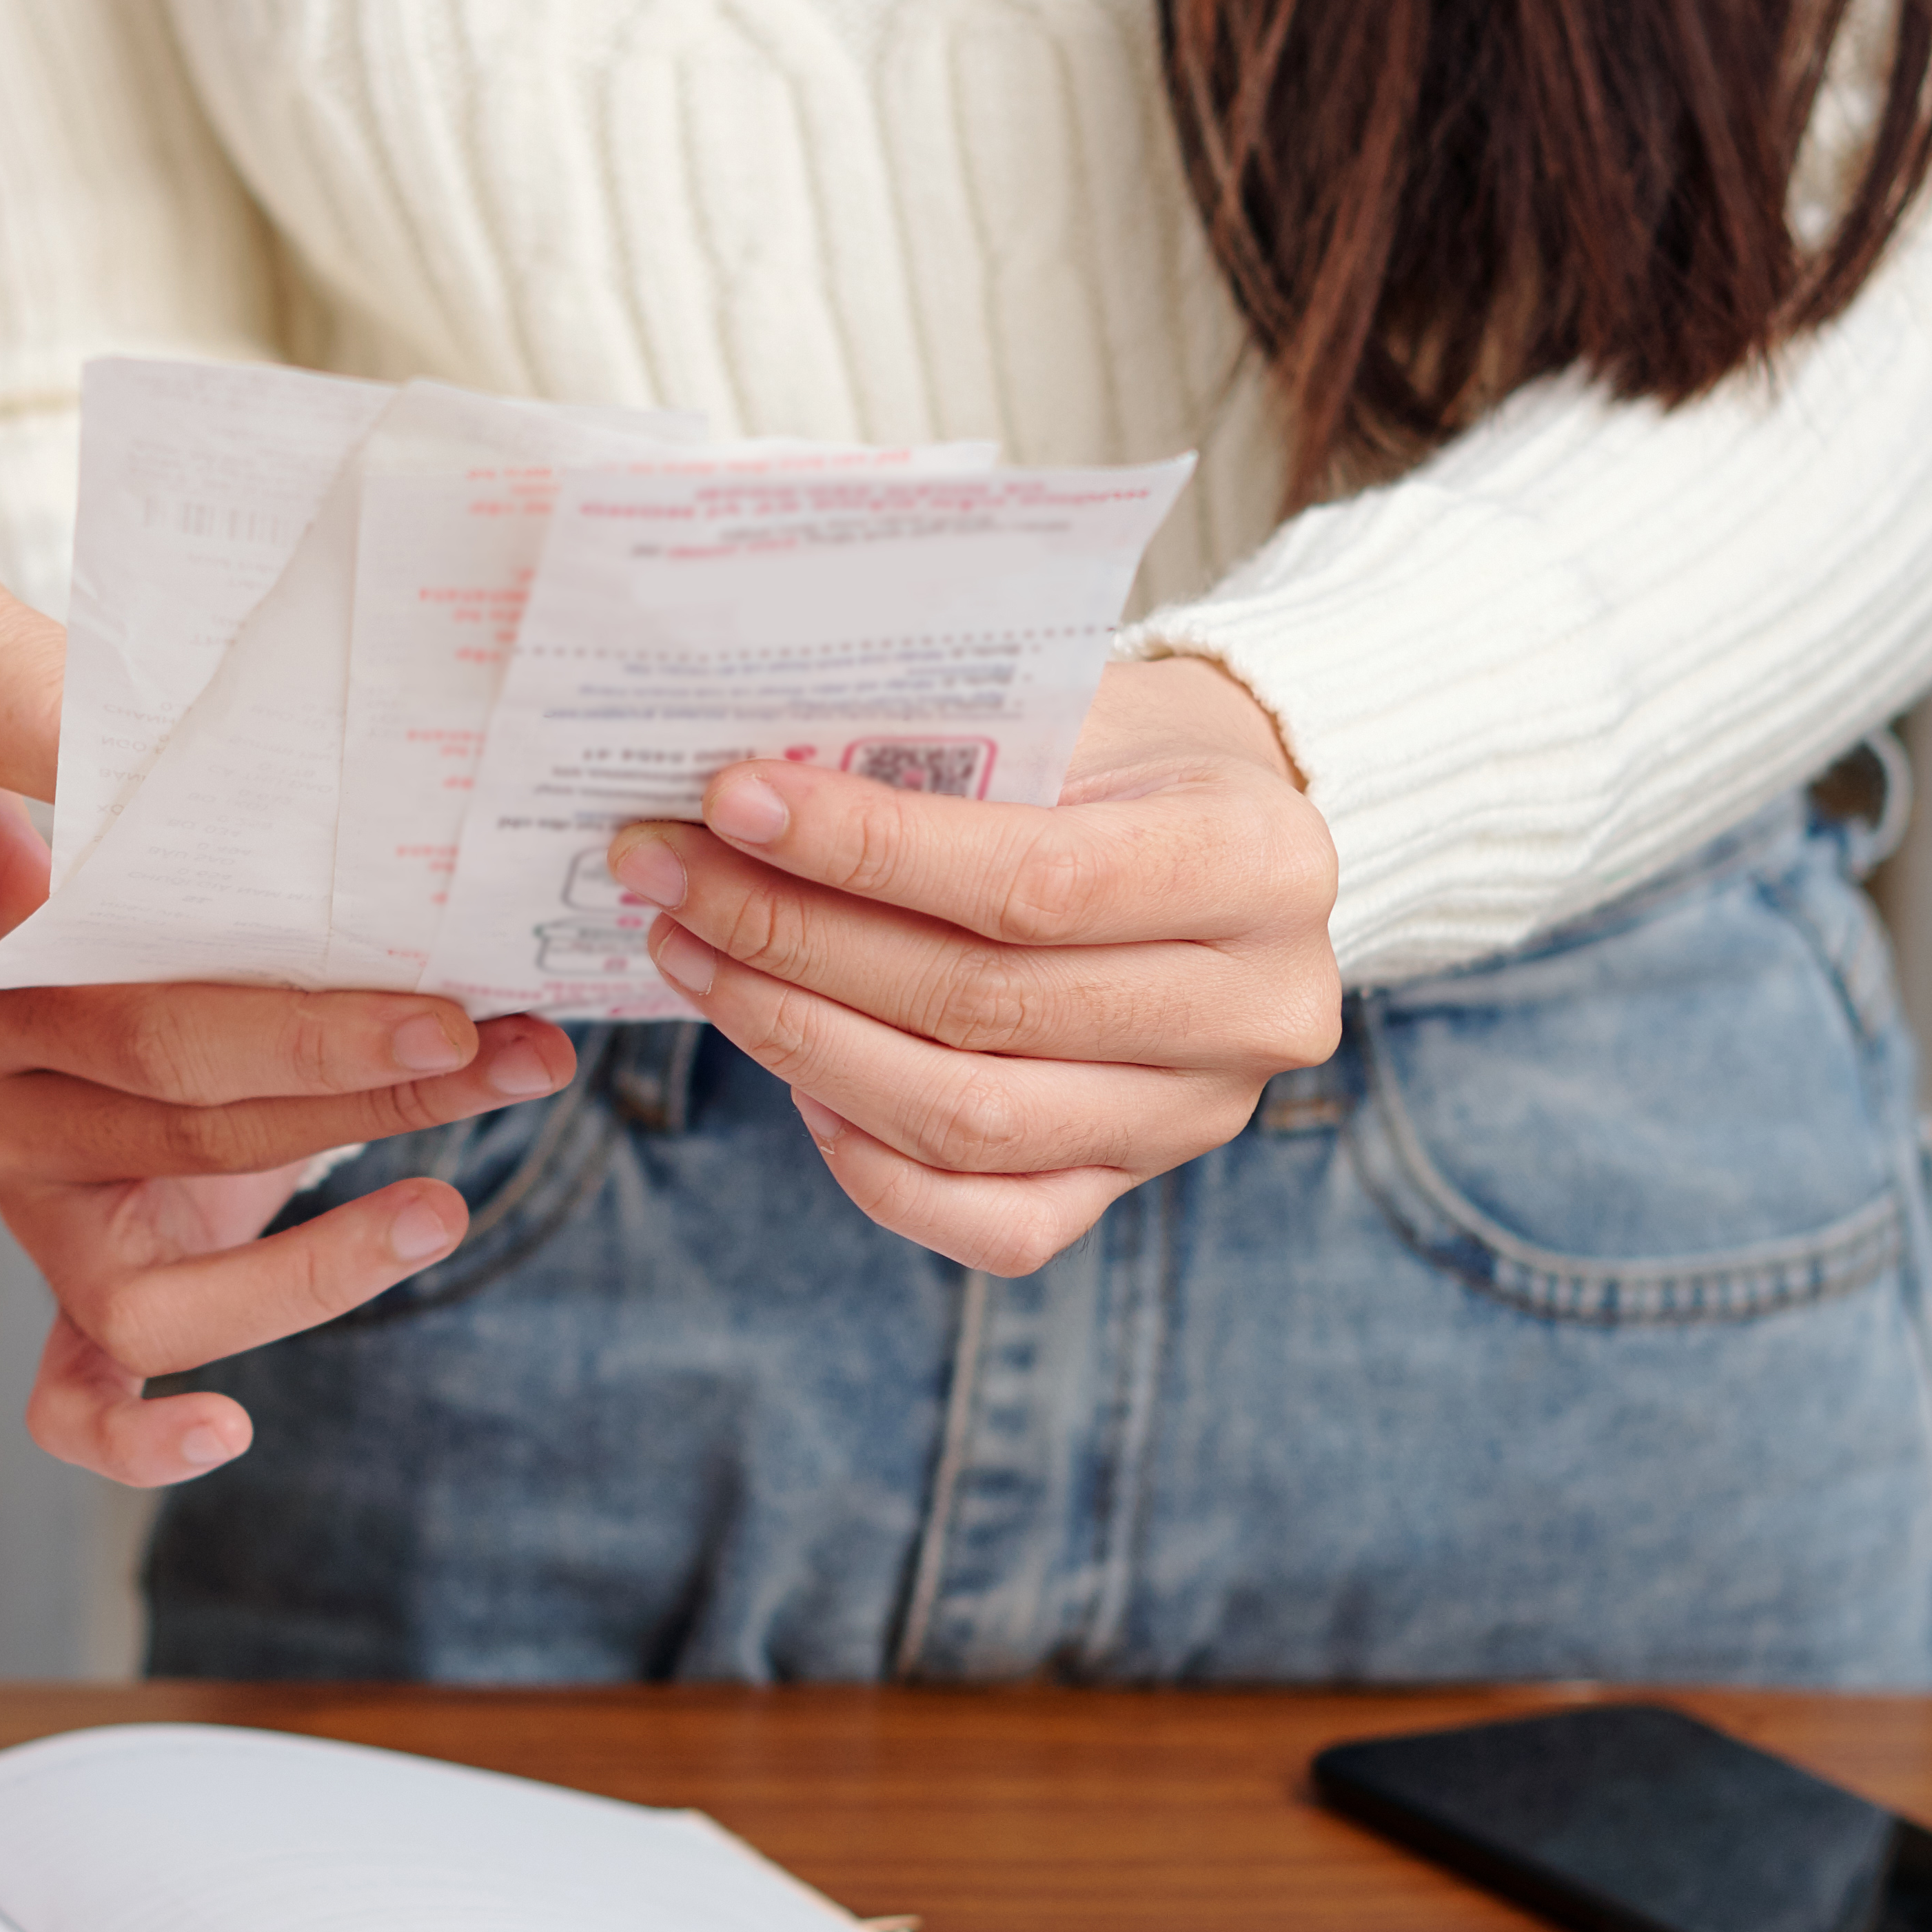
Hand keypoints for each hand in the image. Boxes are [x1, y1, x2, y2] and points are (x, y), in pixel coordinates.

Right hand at [0, 792, 576, 1484]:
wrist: (116, 1020)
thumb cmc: (169, 948)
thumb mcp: (186, 896)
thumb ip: (227, 871)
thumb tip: (403, 855)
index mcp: (8, 993)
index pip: (155, 1025)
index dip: (308, 1029)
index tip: (452, 1017)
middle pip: (183, 1132)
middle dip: (364, 1104)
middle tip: (498, 1070)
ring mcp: (29, 1227)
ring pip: (148, 1291)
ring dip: (313, 1268)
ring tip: (441, 1212)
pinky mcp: (60, 1315)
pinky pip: (69, 1409)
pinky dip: (137, 1441)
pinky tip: (227, 1433)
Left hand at [608, 653, 1337, 1274]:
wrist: (1228, 834)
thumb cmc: (1131, 753)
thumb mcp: (1079, 709)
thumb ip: (956, 752)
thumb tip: (756, 795)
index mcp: (1261, 862)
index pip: (1033, 880)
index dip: (868, 851)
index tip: (731, 804)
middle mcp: (1255, 1007)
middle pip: (980, 1004)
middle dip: (796, 941)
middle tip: (670, 881)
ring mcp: (1197, 1114)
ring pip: (967, 1120)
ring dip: (800, 1043)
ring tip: (695, 960)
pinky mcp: (1136, 1181)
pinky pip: (991, 1223)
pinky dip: (872, 1164)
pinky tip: (793, 1081)